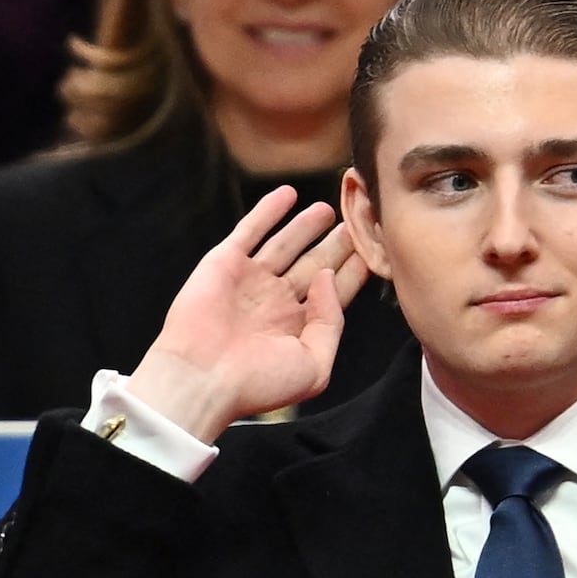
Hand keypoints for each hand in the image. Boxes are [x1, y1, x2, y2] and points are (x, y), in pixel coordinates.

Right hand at [126, 186, 369, 441]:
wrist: (203, 379)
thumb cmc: (258, 383)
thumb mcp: (315, 365)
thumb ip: (332, 321)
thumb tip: (329, 277)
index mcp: (298, 328)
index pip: (334, 293)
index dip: (353, 272)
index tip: (373, 250)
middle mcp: (276, 302)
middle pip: (314, 264)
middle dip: (336, 245)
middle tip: (358, 221)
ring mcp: (251, 280)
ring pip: (286, 244)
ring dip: (307, 225)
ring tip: (330, 209)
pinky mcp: (225, 263)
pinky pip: (250, 230)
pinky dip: (269, 211)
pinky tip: (288, 194)